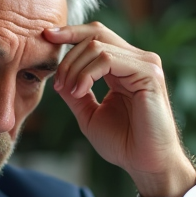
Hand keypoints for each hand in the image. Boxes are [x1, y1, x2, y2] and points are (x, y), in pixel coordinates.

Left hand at [44, 23, 195, 196]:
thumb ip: (74, 93)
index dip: (71, 33)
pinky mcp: (149, 73)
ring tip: (70, 92)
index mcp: (124, 67)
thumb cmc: (123, 143)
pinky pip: (108, 59)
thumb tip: (57, 76)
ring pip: (98, 46)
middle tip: (57, 81)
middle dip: (68, 54)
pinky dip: (87, 74)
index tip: (46, 37)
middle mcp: (136, 60)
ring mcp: (145, 64)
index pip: (96, 36)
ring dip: (75, 68)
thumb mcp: (89, 114)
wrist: (145, 163)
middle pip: (96, 34)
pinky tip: (80, 91)